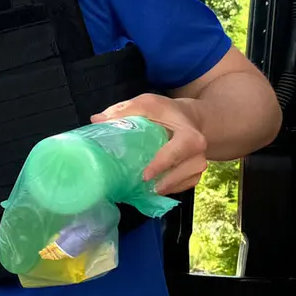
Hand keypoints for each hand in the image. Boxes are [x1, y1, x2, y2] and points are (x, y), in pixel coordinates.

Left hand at [93, 94, 209, 194]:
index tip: (145, 175)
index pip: (179, 150)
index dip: (163, 163)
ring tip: (146, 191)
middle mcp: (198, 151)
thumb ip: (124, 111)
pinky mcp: (194, 174)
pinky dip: (170, 190)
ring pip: (186, 181)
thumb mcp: (147, 104)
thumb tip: (97, 119)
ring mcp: (198, 164)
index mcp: (189, 134)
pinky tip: (153, 191)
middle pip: (186, 170)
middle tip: (144, 188)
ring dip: (167, 188)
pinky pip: (184, 187)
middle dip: (166, 181)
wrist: (187, 118)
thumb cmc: (165, 112)